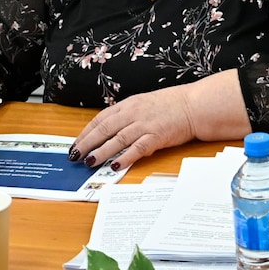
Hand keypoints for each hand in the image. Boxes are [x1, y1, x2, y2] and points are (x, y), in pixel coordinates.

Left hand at [70, 86, 197, 169]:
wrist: (194, 105)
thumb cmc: (170, 106)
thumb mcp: (143, 104)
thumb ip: (126, 116)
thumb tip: (109, 131)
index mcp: (128, 105)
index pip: (101, 119)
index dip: (86, 132)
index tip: (76, 143)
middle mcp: (133, 113)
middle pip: (104, 129)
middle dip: (87, 143)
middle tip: (75, 155)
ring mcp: (144, 125)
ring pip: (117, 139)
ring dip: (101, 151)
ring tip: (89, 161)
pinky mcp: (156, 136)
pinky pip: (137, 148)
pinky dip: (125, 157)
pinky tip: (115, 165)